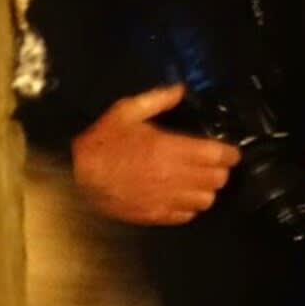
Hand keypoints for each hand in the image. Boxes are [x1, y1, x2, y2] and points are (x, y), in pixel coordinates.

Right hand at [72, 85, 238, 225]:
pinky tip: (180, 196)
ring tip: (197, 181)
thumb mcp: (125, 111)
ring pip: (207, 200)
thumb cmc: (101, 141)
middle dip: (219, 170)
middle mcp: (174, 176)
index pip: (219, 156)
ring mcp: (166, 198)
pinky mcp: (155, 215)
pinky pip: (187, 215)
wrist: (74, 173)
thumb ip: (156, 100)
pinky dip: (189, 206)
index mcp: (170, 149)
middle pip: (218, 179)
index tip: (229, 151)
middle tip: (212, 164)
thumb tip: (179, 90)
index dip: (229, 153)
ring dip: (206, 189)